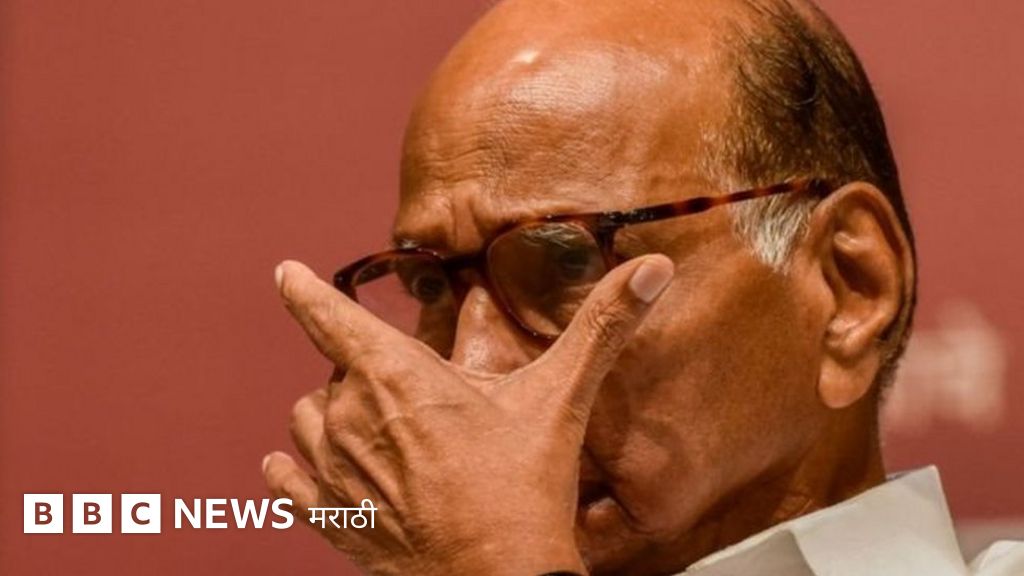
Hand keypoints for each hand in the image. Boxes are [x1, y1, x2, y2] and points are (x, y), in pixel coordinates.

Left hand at [262, 255, 672, 575]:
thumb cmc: (522, 492)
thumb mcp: (561, 400)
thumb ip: (602, 328)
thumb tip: (653, 269)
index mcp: (397, 377)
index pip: (332, 318)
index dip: (305, 291)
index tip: (287, 274)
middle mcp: (352, 418)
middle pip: (337, 372)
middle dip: (369, 374)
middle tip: (421, 400)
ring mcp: (334, 472)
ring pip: (307, 419)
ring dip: (331, 415)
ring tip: (376, 428)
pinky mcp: (331, 520)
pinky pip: (288, 481)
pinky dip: (292, 469)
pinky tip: (298, 466)